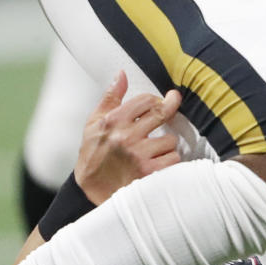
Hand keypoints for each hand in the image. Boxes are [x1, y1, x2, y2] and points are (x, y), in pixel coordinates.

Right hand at [75, 70, 182, 203]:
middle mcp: (127, 137)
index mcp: (114, 121)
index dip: (155, 99)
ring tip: (154, 149)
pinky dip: (169, 161)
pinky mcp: (149, 174)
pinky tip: (158, 163)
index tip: (159, 102)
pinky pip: (173, 159)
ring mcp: (139, 155)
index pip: (146, 100)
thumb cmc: (93, 154)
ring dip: (166, 144)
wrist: (92, 190)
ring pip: (170, 139)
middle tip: (171, 105)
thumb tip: (122, 74)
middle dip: (170, 107)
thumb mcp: (94, 123)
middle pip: (162, 113)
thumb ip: (111, 97)